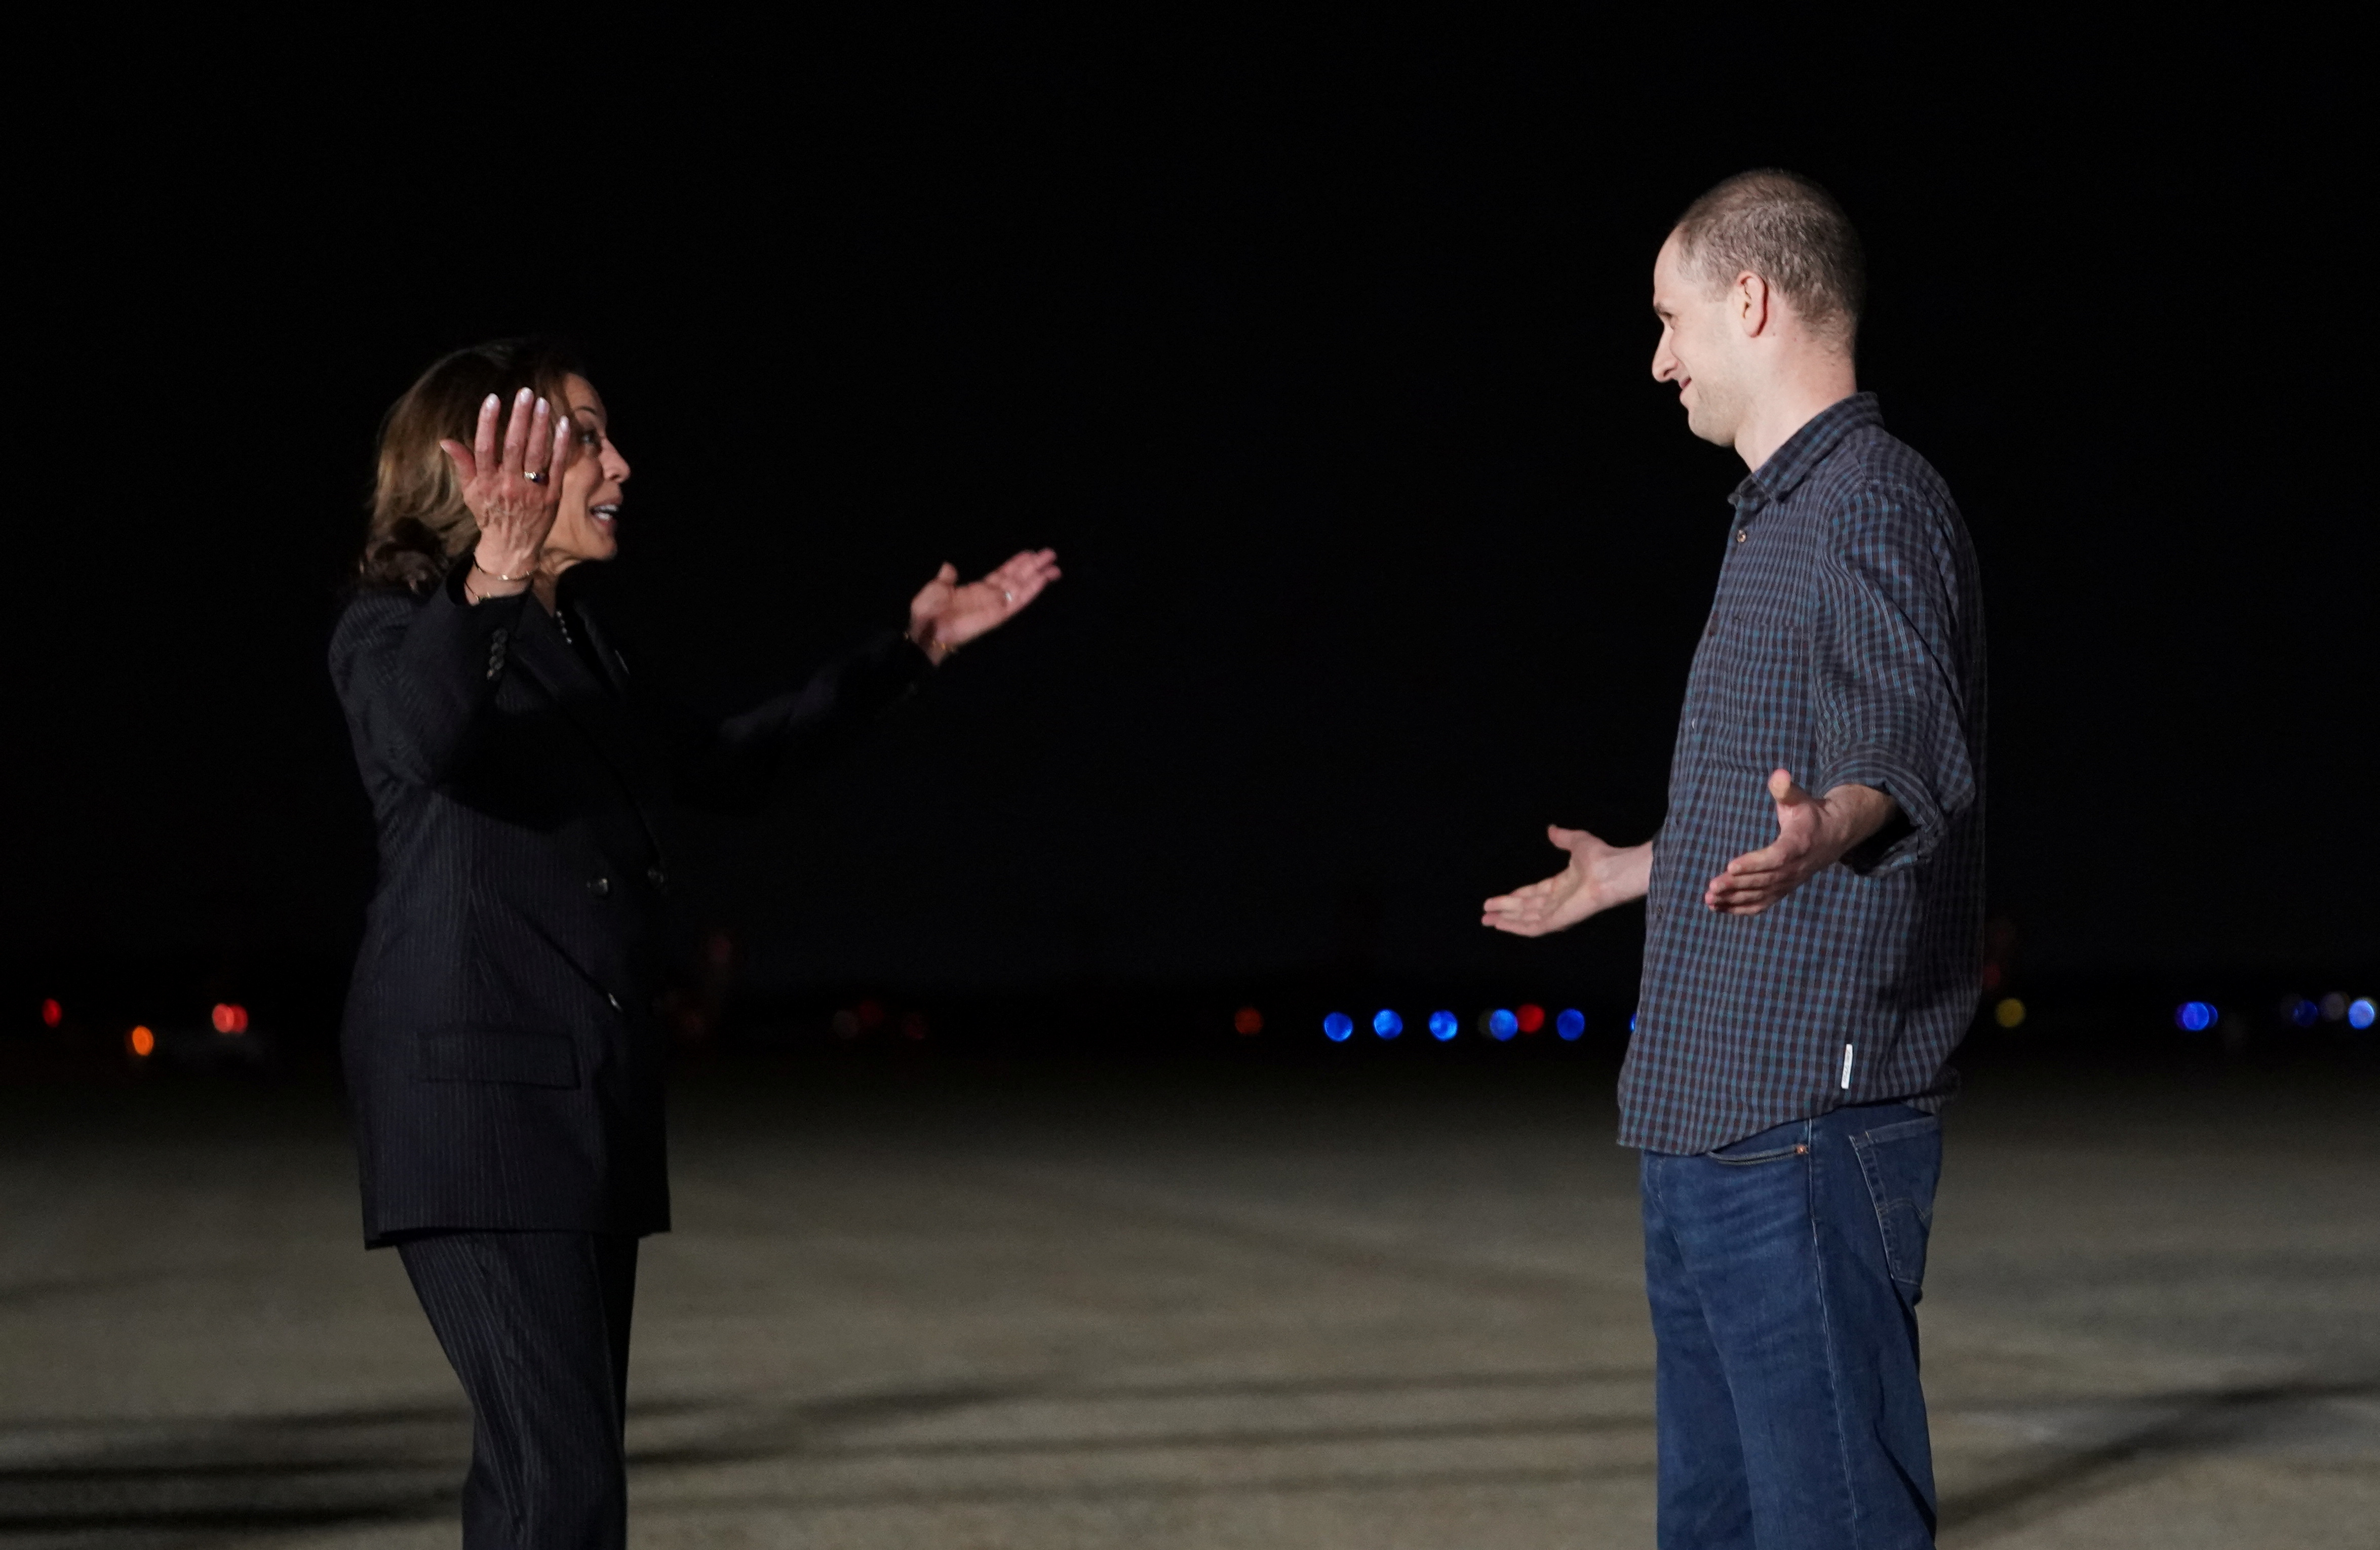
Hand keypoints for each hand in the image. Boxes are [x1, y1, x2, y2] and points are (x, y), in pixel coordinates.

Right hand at [440, 388, 573, 586]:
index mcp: (486, 482)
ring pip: (536, 453)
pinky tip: (563, 424)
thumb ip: (463, 464)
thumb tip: (445, 440)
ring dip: (540, 425)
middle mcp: (508, 485)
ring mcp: (532, 491)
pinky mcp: (552, 496)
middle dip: (519, 417)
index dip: (488, 422)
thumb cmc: (490, 515)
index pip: (484, 447)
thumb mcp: (471, 492)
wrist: (513, 547)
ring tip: (542, 402)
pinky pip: (557, 466)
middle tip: (525, 393)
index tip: (493, 399)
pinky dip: (561, 445)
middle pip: (513, 445)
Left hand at [908, 548, 1061, 659]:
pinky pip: (1018, 601)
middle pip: (1017, 579)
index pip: (1002, 574)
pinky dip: (1031, 590)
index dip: (1017, 563)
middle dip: (1033, 566)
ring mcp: (996, 606)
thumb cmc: (929, 610)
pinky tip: (1043, 579)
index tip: (1030, 553)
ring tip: (1054, 566)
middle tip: (1050, 554)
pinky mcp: (999, 615)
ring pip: (1022, 588)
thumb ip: (947, 578)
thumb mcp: (936, 587)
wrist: (927, 629)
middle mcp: (990, 597)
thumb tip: (949, 566)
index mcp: (977, 590)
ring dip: (1038, 576)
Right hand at [1482, 825, 1649, 935]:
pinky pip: (1534, 927)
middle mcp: (1559, 901)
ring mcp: (1558, 913)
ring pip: (1526, 919)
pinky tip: (1500, 924)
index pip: (1534, 894)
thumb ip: (1563, 838)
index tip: (1497, 898)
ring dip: (1506, 919)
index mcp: (1563, 886)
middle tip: (1485, 912)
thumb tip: (1551, 829)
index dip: (1514, 897)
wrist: (1613, 872)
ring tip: (1486, 919)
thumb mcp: (1578, 842)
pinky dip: (1516, 927)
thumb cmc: (1601, 858)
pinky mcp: (1558, 921)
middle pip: (1526, 908)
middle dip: (1505, 910)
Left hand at [1704, 770, 1894, 914]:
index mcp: (1797, 844)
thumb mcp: (1799, 798)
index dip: (1754, 863)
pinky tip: (1720, 909)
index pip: (1775, 857)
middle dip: (1738, 885)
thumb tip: (1778, 774)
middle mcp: (1794, 868)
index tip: (1731, 865)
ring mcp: (1789, 882)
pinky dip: (1741, 908)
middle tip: (1712, 887)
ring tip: (1710, 900)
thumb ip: (1785, 789)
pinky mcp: (1783, 889)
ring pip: (1761, 895)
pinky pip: (1762, 903)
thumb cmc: (1809, 813)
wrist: (1833, 836)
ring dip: (1735, 900)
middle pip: (1764, 880)